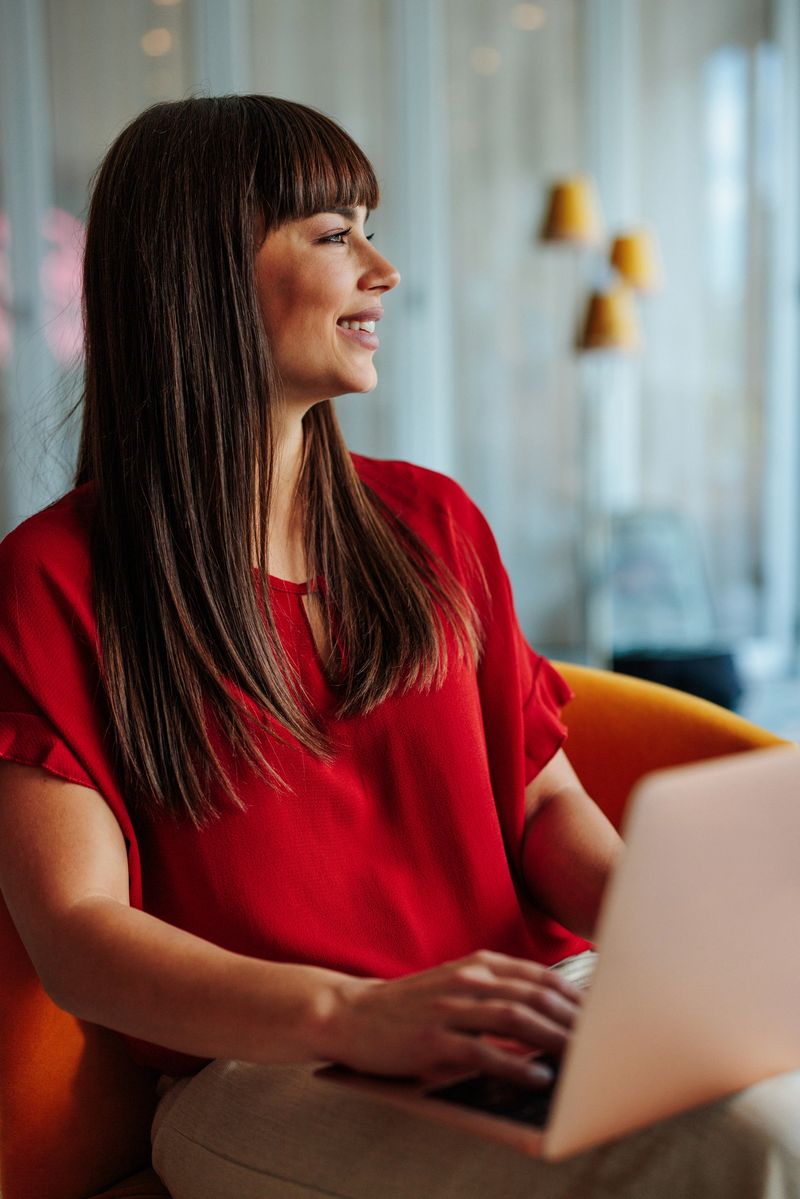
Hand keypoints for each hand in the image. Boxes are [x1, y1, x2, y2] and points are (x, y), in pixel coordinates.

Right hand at [321, 949, 582, 1087]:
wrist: (351, 1014)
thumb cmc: (409, 1006)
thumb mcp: (455, 986)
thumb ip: (496, 992)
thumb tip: (548, 1015)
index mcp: (478, 965)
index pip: (541, 977)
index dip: (577, 998)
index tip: (605, 1018)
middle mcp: (468, 980)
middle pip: (536, 996)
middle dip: (574, 1021)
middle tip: (604, 1044)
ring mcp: (450, 1009)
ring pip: (516, 1018)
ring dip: (554, 1039)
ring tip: (582, 1060)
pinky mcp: (432, 1040)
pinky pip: (483, 1051)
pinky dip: (515, 1066)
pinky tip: (537, 1079)